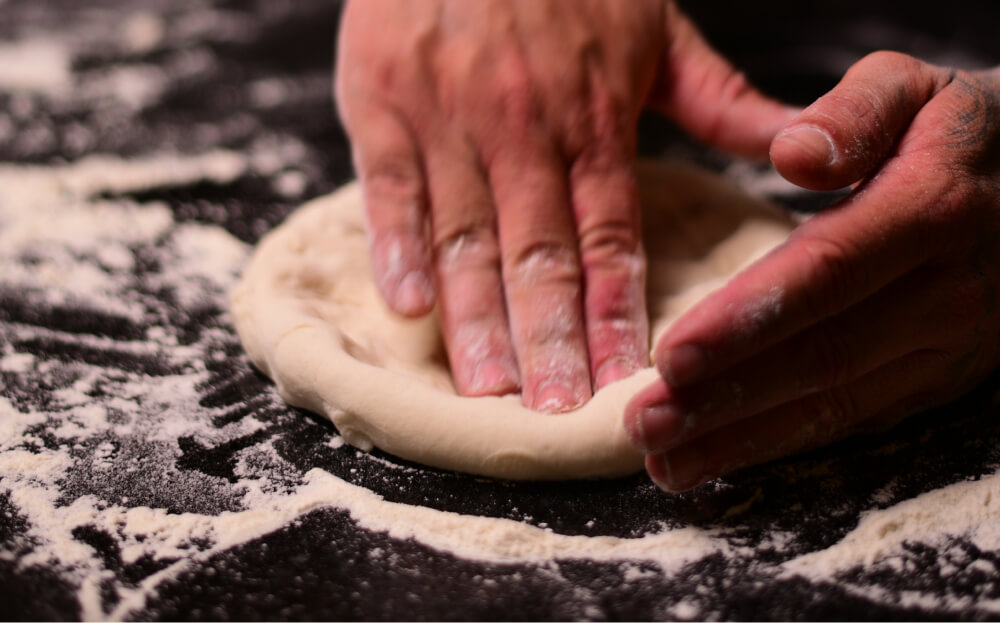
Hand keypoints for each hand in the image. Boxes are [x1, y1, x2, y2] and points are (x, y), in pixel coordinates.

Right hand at [335, 0, 793, 409]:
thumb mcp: (660, 31)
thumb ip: (723, 101)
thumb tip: (795, 152)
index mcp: (595, 115)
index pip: (612, 235)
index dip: (618, 312)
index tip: (623, 376)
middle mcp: (522, 126)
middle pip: (539, 252)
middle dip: (549, 338)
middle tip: (552, 411)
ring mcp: (447, 116)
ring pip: (466, 235)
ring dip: (477, 319)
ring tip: (488, 387)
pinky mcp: (381, 103)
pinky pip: (389, 189)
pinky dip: (398, 249)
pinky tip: (410, 308)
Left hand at [625, 51, 999, 489]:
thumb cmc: (951, 131)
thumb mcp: (914, 88)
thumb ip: (855, 111)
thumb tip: (793, 152)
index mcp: (930, 208)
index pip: (826, 273)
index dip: (747, 320)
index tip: (672, 355)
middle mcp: (946, 290)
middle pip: (823, 355)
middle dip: (727, 399)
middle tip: (644, 424)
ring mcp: (948, 345)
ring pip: (835, 403)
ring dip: (743, 440)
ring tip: (665, 462)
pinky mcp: (938, 378)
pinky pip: (856, 419)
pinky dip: (784, 444)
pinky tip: (721, 458)